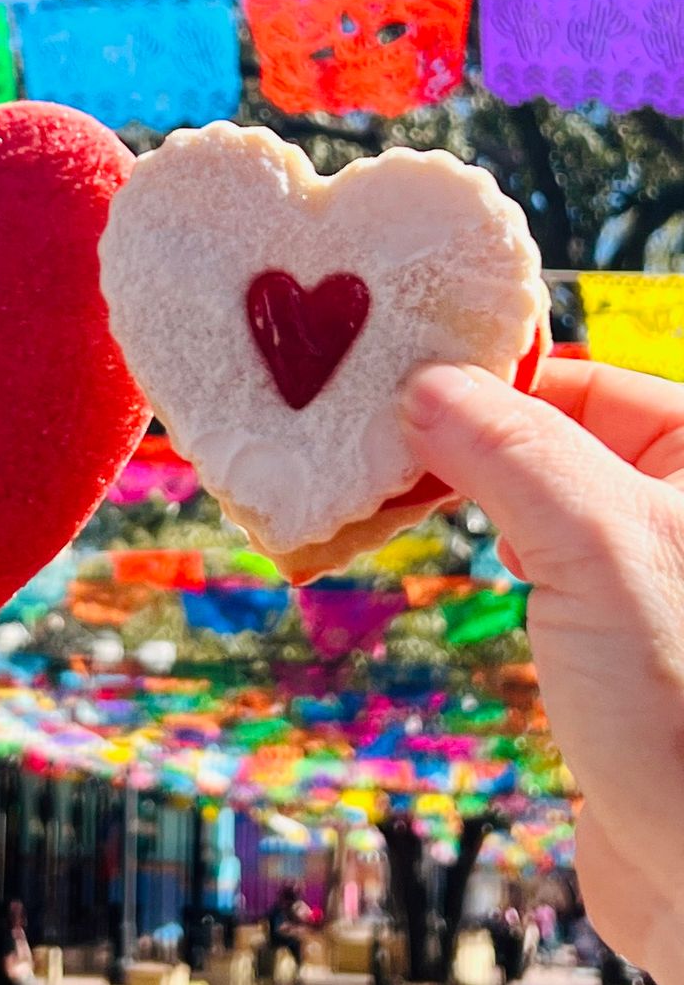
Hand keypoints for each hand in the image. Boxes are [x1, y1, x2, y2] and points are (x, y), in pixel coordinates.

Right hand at [401, 358, 683, 977]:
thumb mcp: (601, 544)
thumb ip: (513, 450)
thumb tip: (425, 385)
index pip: (579, 383)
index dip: (483, 382)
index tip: (392, 388)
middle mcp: (676, 509)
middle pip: (548, 436)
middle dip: (458, 437)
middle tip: (368, 444)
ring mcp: (643, 577)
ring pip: (532, 499)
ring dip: (458, 490)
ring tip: (381, 491)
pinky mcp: (610, 638)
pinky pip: (530, 561)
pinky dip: (474, 544)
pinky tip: (434, 547)